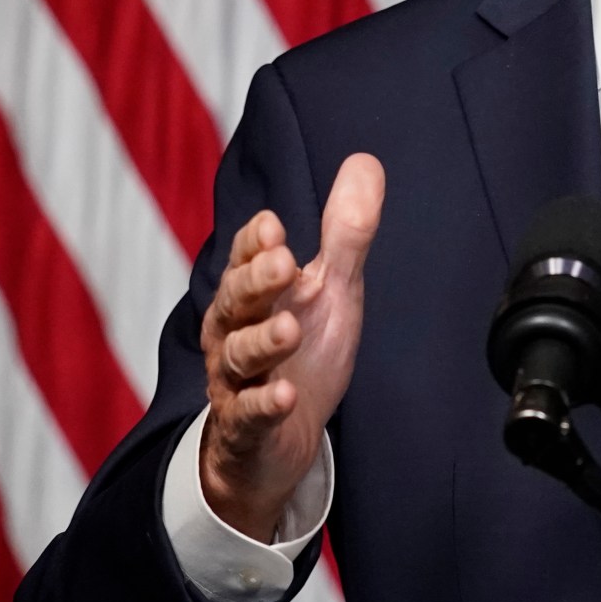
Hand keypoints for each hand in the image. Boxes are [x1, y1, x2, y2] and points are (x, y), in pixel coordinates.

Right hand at [197, 154, 385, 541]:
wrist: (279, 440)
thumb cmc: (301, 354)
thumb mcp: (329, 290)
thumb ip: (345, 233)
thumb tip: (366, 162)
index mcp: (252, 294)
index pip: (245, 260)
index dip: (256, 244)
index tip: (274, 226)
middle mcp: (234, 331)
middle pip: (236, 301)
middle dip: (257, 281)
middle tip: (284, 262)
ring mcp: (236, 381)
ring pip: (238, 357)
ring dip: (262, 341)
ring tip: (289, 329)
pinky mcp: (246, 427)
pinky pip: (249, 415)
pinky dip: (264, 405)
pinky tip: (284, 395)